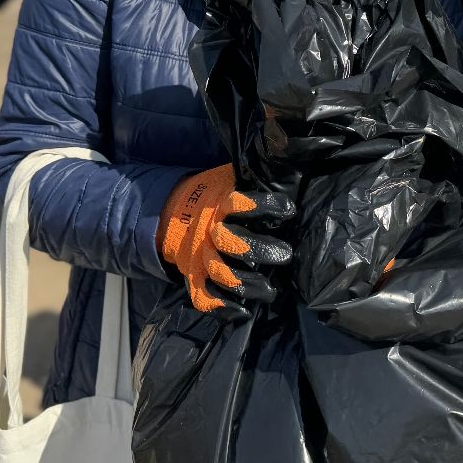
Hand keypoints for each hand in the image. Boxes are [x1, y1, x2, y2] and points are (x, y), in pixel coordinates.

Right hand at [159, 165, 294, 313]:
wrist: (174, 211)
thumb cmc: (215, 193)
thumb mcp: (231, 177)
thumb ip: (253, 175)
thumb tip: (283, 151)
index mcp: (218, 203)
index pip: (239, 203)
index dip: (263, 206)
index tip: (287, 209)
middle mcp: (207, 230)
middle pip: (230, 242)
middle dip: (259, 250)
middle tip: (285, 255)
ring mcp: (198, 255)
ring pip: (220, 272)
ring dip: (245, 282)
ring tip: (270, 290)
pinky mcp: (193, 274)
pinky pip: (202, 295)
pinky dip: (221, 306)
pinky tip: (242, 312)